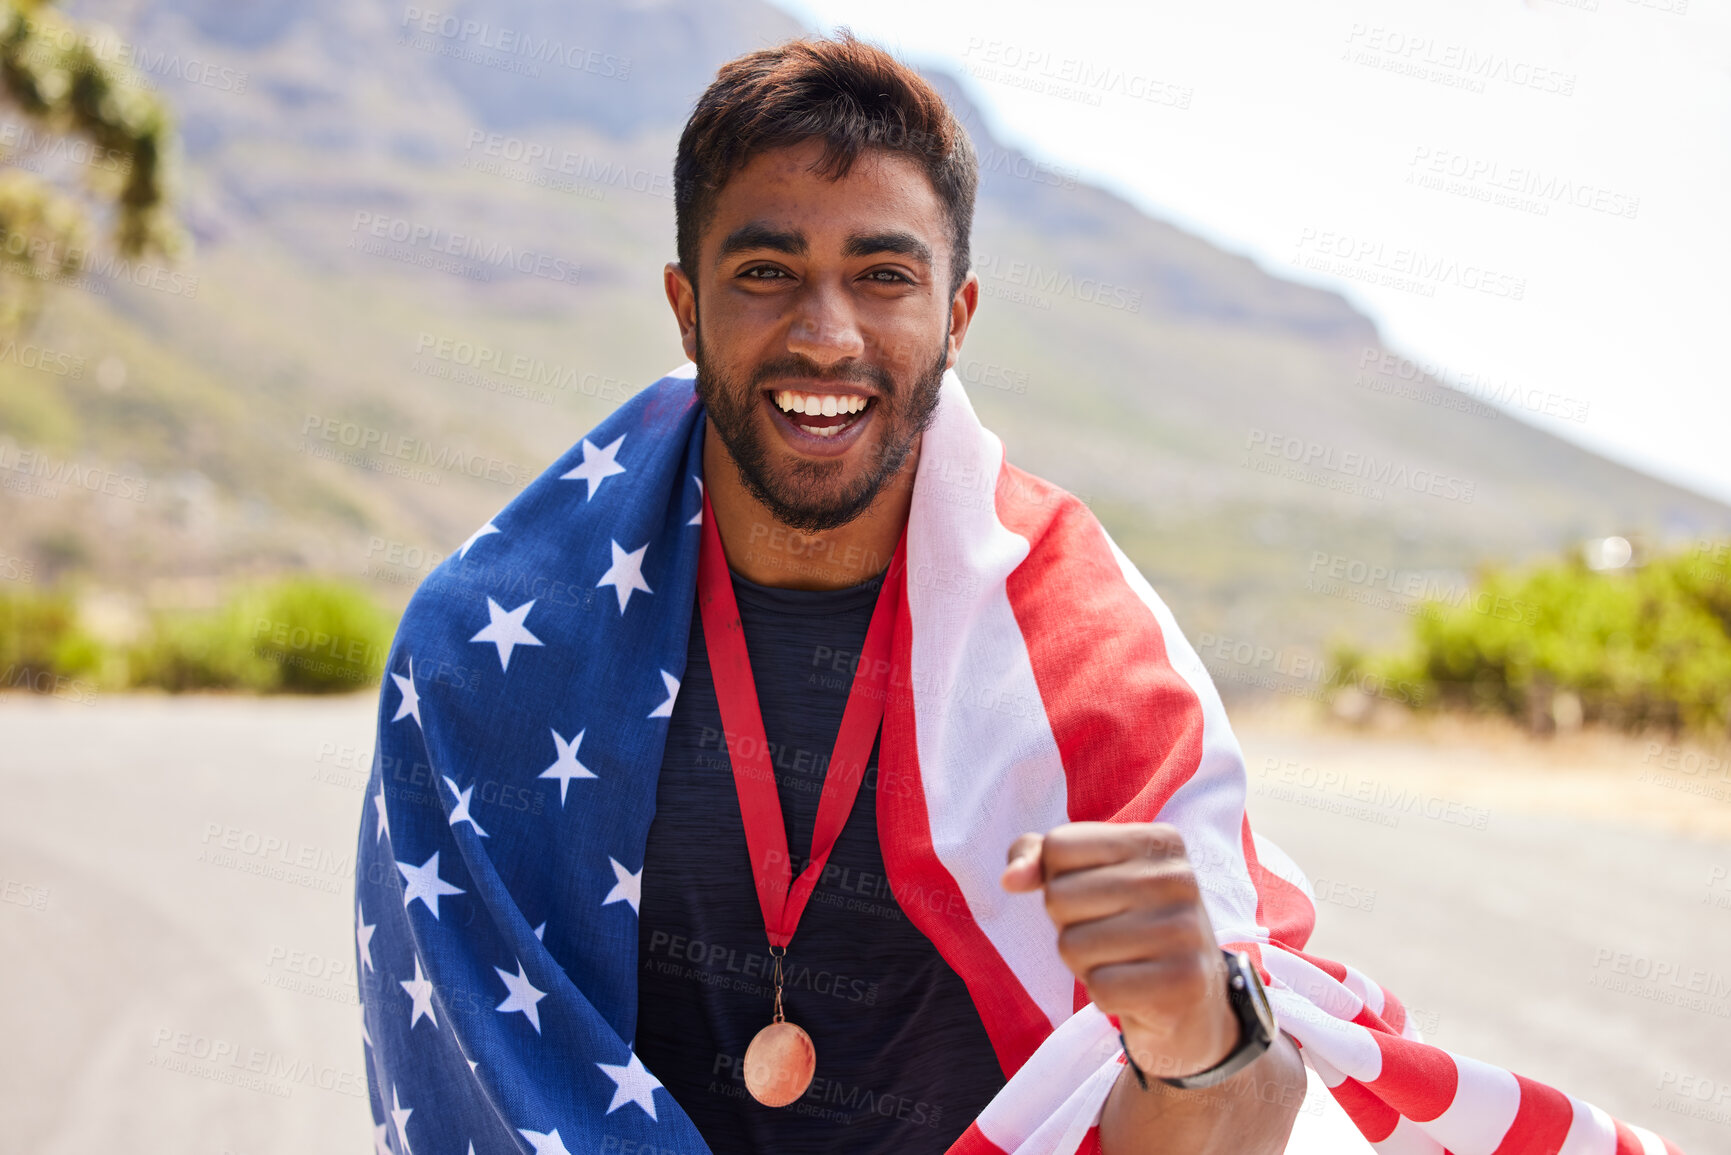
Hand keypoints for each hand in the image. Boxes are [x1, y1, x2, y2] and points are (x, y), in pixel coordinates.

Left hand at [1001, 821, 1238, 1082]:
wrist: (1191, 1003)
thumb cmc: (1126, 927)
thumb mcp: (1087, 879)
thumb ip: (1039, 859)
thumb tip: (1010, 878)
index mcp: (1157, 840)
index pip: (1059, 846)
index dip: (1058, 880)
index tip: (1097, 897)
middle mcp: (1178, 877)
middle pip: (1059, 897)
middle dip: (1068, 926)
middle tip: (1109, 937)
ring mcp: (1185, 930)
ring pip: (1073, 946)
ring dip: (1084, 964)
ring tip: (1122, 963)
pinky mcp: (1185, 982)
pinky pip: (1099, 988)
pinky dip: (1104, 996)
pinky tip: (1135, 991)